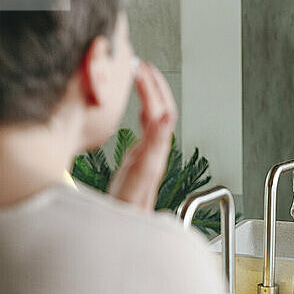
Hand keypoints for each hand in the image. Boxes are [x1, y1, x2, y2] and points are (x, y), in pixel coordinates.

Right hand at [108, 61, 177, 211]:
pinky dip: (142, 110)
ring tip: (140, 76)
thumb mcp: (141, 172)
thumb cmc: (129, 206)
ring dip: (150, 95)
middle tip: (142, 65)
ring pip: (155, 117)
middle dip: (154, 85)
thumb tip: (167, 116)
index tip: (142, 69)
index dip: (152, 88)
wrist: (125, 228)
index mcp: (156, 149)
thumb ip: (154, 144)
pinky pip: (146, 129)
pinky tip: (136, 107)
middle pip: (161, 111)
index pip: (159, 110)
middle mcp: (156, 151)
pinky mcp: (140, 160)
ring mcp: (149, 154)